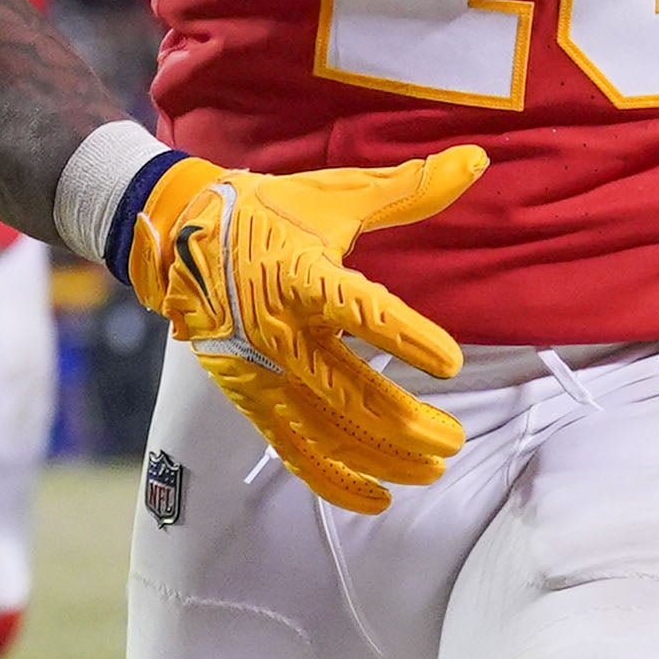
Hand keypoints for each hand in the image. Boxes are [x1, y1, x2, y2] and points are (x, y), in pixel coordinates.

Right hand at [125, 145, 488, 513]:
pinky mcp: (250, 395)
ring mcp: (261, 370)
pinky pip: (293, 451)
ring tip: (434, 466)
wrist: (181, 238)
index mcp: (301, 275)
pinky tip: (378, 498)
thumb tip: (477, 160)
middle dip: (406, 423)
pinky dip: (334, 480)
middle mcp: (278, 330)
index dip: (404, 336)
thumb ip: (410, 189)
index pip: (360, 310)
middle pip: (350, 390)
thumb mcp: (337, 196)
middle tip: (454, 439)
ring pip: (328, 429)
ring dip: (382, 455)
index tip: (450, 360)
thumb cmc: (270, 213)